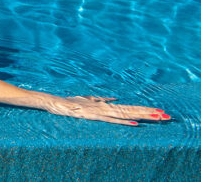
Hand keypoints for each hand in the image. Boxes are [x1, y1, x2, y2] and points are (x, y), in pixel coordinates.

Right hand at [43, 96, 169, 125]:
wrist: (56, 102)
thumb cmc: (71, 102)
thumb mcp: (88, 99)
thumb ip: (102, 98)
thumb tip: (115, 98)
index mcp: (107, 104)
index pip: (130, 108)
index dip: (145, 109)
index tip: (159, 111)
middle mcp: (106, 107)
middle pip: (132, 111)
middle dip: (149, 113)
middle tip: (166, 115)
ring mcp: (100, 112)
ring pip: (125, 114)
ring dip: (142, 116)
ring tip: (157, 117)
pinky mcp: (93, 116)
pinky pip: (111, 120)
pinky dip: (123, 122)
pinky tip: (135, 124)